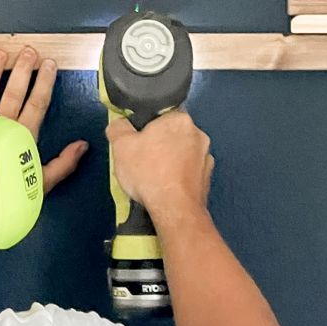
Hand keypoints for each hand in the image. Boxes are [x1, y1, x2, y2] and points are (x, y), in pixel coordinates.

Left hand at [0, 46, 87, 194]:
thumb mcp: (40, 184)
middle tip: (30, 51)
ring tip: (2, 53)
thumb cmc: (8, 195)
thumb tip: (83, 145)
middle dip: (24, 70)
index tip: (50, 64)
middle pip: (15, 92)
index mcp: (23, 137)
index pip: (37, 103)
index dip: (44, 83)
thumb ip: (62, 164)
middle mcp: (3, 126)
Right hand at [106, 111, 213, 229]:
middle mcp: (198, 134)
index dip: (145, 129)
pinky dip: (179, 177)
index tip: (137, 143)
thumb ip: (118, 127)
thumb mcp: (121, 146)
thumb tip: (119, 124)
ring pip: (182, 154)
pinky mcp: (208, 178)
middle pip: (172, 135)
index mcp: (179, 119)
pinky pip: (189, 172)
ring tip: (154, 177)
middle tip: (142, 161)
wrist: (174, 209)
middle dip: (158, 146)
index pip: (160, 116)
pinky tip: (166, 187)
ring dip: (170, 162)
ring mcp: (206, 157)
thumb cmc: (149, 173)